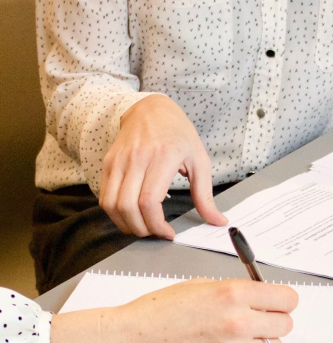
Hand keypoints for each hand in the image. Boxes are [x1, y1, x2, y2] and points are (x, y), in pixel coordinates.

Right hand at [50, 279, 298, 342]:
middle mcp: (239, 322)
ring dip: (261, 341)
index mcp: (234, 294)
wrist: (132, 341)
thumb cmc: (161, 310)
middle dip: (274, 320)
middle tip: (258, 319)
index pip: (287, 299)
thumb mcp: (203, 286)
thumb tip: (263, 297)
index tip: (278, 302)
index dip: (283, 300)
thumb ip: (237, 291)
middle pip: (285, 324)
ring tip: (238, 336)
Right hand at [99, 95, 227, 238]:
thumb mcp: (200, 161)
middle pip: (127, 207)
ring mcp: (118, 161)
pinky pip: (104, 196)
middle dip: (141, 229)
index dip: (156, 224)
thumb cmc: (179, 134)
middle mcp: (136, 159)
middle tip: (156, 233)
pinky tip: (131, 215)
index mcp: (163, 158)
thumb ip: (206, 195)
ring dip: (125, 224)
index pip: (149, 201)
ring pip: (111, 205)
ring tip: (143, 227)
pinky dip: (115, 213)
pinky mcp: (108, 163)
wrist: (151, 109)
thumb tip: (218, 221)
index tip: (168, 233)